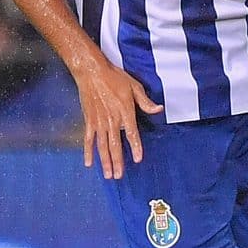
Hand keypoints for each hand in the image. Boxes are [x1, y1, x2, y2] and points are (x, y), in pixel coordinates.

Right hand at [74, 55, 162, 179]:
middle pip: (115, 145)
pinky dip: (88, 152)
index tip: (138, 159)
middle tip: (118, 176)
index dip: (136, 147)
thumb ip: (145, 102)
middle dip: (117, 162)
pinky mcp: (89, 120)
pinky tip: (89, 163)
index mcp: (125, 112)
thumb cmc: (114, 77)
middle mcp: (112, 120)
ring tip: (107, 175)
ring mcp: (99, 122)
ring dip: (105, 161)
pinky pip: (88, 139)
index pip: (132, 134)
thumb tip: (159, 109)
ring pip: (102, 146)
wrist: (92, 72)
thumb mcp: (134, 87)